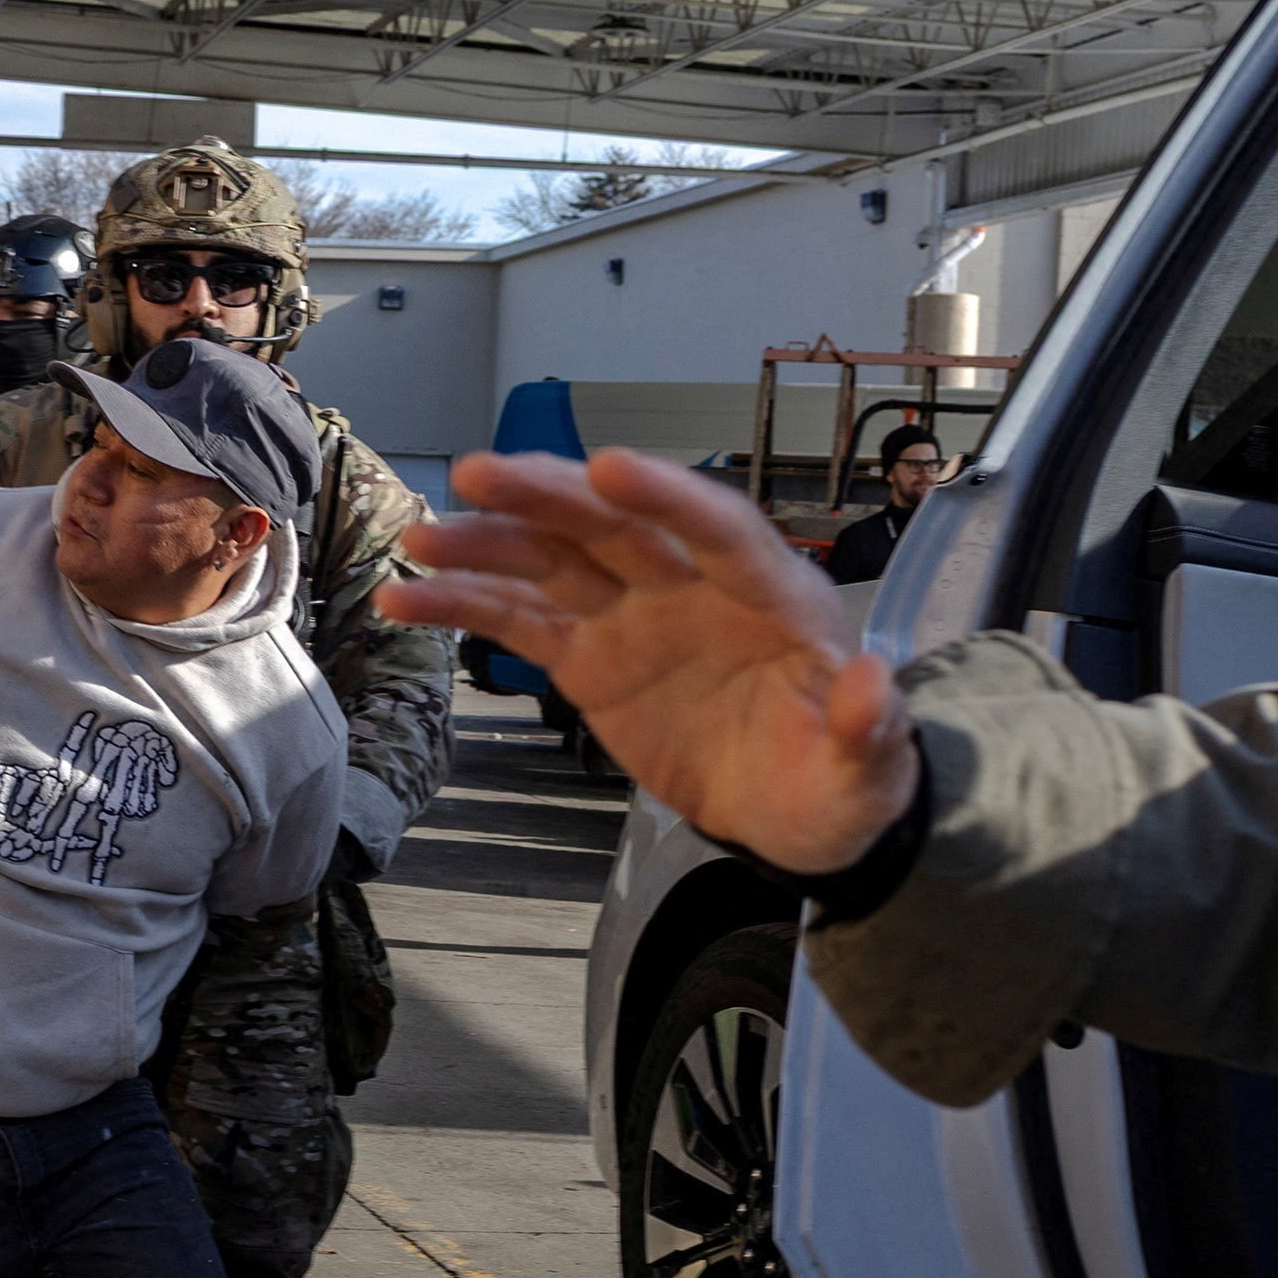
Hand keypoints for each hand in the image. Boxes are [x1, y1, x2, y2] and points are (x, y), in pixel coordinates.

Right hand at [381, 448, 918, 876]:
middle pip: (617, 525)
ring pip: (554, 561)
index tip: (612, 467)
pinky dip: (464, 609)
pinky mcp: (591, 658)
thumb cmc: (837, 780)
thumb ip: (866, 728)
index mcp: (769, 596)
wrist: (796, 810)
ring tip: (418, 539)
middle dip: (550, 497)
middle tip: (480, 475)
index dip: (667, 496)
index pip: (718, 529)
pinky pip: (521, 622)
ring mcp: (634, 617)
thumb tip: (870, 684)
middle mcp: (693, 587)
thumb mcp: (867, 771)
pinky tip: (406, 600)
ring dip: (487, 544)